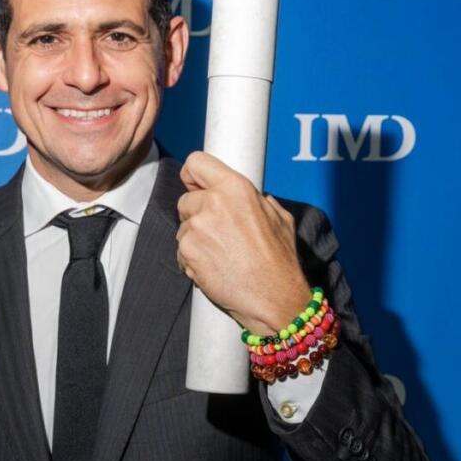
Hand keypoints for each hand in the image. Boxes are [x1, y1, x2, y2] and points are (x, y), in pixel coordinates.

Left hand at [176, 151, 311, 334]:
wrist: (273, 297)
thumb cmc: (279, 261)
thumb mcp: (280, 218)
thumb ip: (260, 201)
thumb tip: (257, 197)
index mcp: (236, 187)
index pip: (196, 163)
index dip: (193, 176)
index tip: (196, 186)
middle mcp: (213, 202)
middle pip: (186, 200)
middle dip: (197, 215)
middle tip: (219, 235)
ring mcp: (197, 227)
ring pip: (182, 227)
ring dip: (194, 240)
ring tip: (220, 255)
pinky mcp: (187, 251)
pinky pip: (181, 251)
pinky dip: (192, 260)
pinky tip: (213, 268)